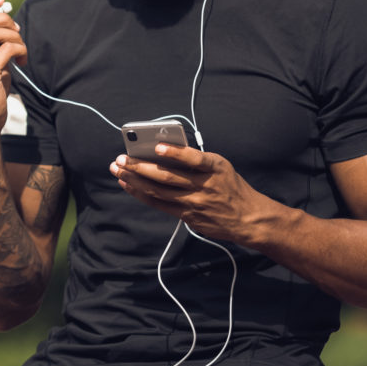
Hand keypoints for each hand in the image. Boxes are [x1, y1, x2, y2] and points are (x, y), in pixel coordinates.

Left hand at [109, 144, 267, 242]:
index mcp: (214, 168)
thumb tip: (164, 151)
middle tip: (121, 159)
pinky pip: (160, 204)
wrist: (248, 219)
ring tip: (118, 171)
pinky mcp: (188, 217)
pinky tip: (129, 186)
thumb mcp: (221, 167)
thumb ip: (197, 160)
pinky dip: (142, 194)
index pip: (194, 158)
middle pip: (167, 176)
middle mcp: (204, 186)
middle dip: (140, 167)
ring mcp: (195, 203)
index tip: (157, 147)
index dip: (176, 153)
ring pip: (158, 191)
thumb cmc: (231, 186)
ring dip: (135, 181)